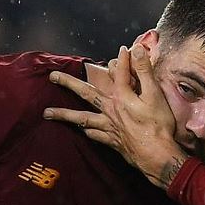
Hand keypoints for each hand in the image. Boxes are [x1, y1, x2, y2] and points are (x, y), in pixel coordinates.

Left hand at [44, 45, 188, 187]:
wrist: (157, 155)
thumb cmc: (158, 125)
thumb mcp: (155, 94)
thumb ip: (144, 71)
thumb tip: (137, 50)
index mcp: (122, 97)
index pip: (118, 72)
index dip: (122, 60)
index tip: (122, 50)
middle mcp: (110, 110)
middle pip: (86, 93)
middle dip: (68, 83)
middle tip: (52, 76)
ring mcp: (109, 126)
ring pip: (82, 118)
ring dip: (64, 114)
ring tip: (46, 112)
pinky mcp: (112, 141)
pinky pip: (94, 135)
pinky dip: (87, 132)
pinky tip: (82, 130)